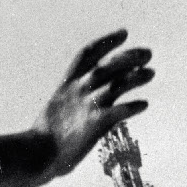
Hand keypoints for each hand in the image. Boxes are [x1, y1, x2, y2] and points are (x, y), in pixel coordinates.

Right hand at [35, 30, 152, 176]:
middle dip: (129, 56)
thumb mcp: (56, 109)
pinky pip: (120, 111)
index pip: (88, 54)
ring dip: (136, 77)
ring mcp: (87, 105)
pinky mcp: (95, 124)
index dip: (107, 42)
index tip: (124, 33)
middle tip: (147, 53)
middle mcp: (78, 89)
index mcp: (67, 84)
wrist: (35, 153)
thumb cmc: (44, 138)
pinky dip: (133, 106)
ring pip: (117, 84)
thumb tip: (86, 101)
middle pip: (108, 65)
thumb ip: (72, 101)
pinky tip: (144, 104)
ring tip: (150, 73)